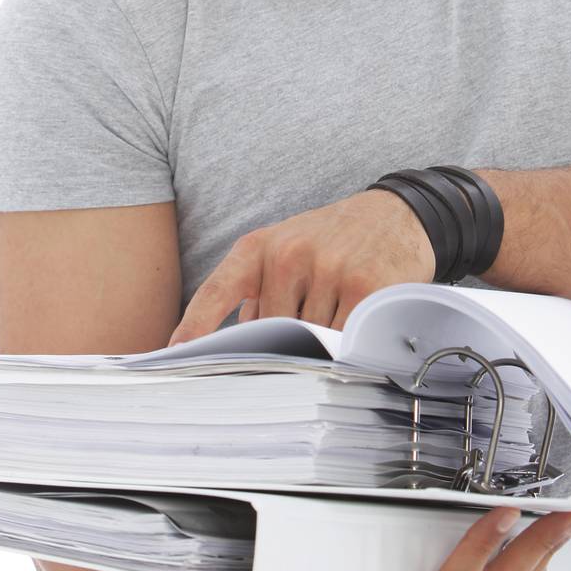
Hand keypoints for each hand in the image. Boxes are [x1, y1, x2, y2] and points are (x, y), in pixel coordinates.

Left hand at [167, 187, 435, 344]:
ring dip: (319, 348)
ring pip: (307, 341)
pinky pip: (342, 341)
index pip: (216, 293)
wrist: (397, 214)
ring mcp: (327, 269)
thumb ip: (258, 292)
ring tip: (337, 323)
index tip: (173, 356)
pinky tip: (354, 333)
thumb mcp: (286, 250)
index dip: (194, 328)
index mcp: (261, 247)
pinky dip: (345, 348)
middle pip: (266, 334)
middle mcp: (289, 254)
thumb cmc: (334, 240)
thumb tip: (236, 343)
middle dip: (279, 348)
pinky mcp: (364, 287)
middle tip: (293, 352)